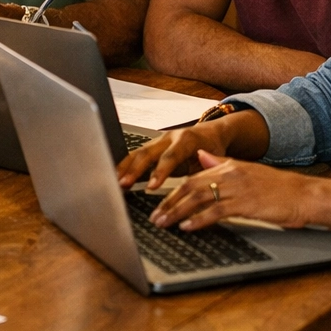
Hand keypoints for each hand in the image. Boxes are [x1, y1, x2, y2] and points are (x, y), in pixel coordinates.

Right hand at [116, 123, 230, 189]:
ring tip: (117, 182)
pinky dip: (126, 166)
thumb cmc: (213, 148)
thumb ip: (204, 177)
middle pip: (147, 152)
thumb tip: (199, 197)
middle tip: (124, 184)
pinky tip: (118, 176)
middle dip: (134, 169)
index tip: (151, 187)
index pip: (170, 157)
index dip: (160, 172)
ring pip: (138, 152)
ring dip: (126, 168)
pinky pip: (137, 155)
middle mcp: (169, 138)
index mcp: (186, 140)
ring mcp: (159, 141)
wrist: (211, 132)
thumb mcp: (214, 162)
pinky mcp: (153, 146)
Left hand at [148, 150, 314, 230]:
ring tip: (164, 223)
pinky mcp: (245, 204)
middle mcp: (229, 174)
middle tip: (155, 216)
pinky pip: (216, 212)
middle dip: (169, 202)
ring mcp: (237, 188)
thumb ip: (221, 164)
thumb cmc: (278, 189)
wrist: (304, 195)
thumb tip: (201, 157)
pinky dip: (199, 220)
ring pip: (198, 199)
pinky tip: (187, 227)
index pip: (193, 177)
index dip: (173, 190)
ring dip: (177, 212)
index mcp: (228, 166)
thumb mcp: (247, 172)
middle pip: (190, 187)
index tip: (159, 202)